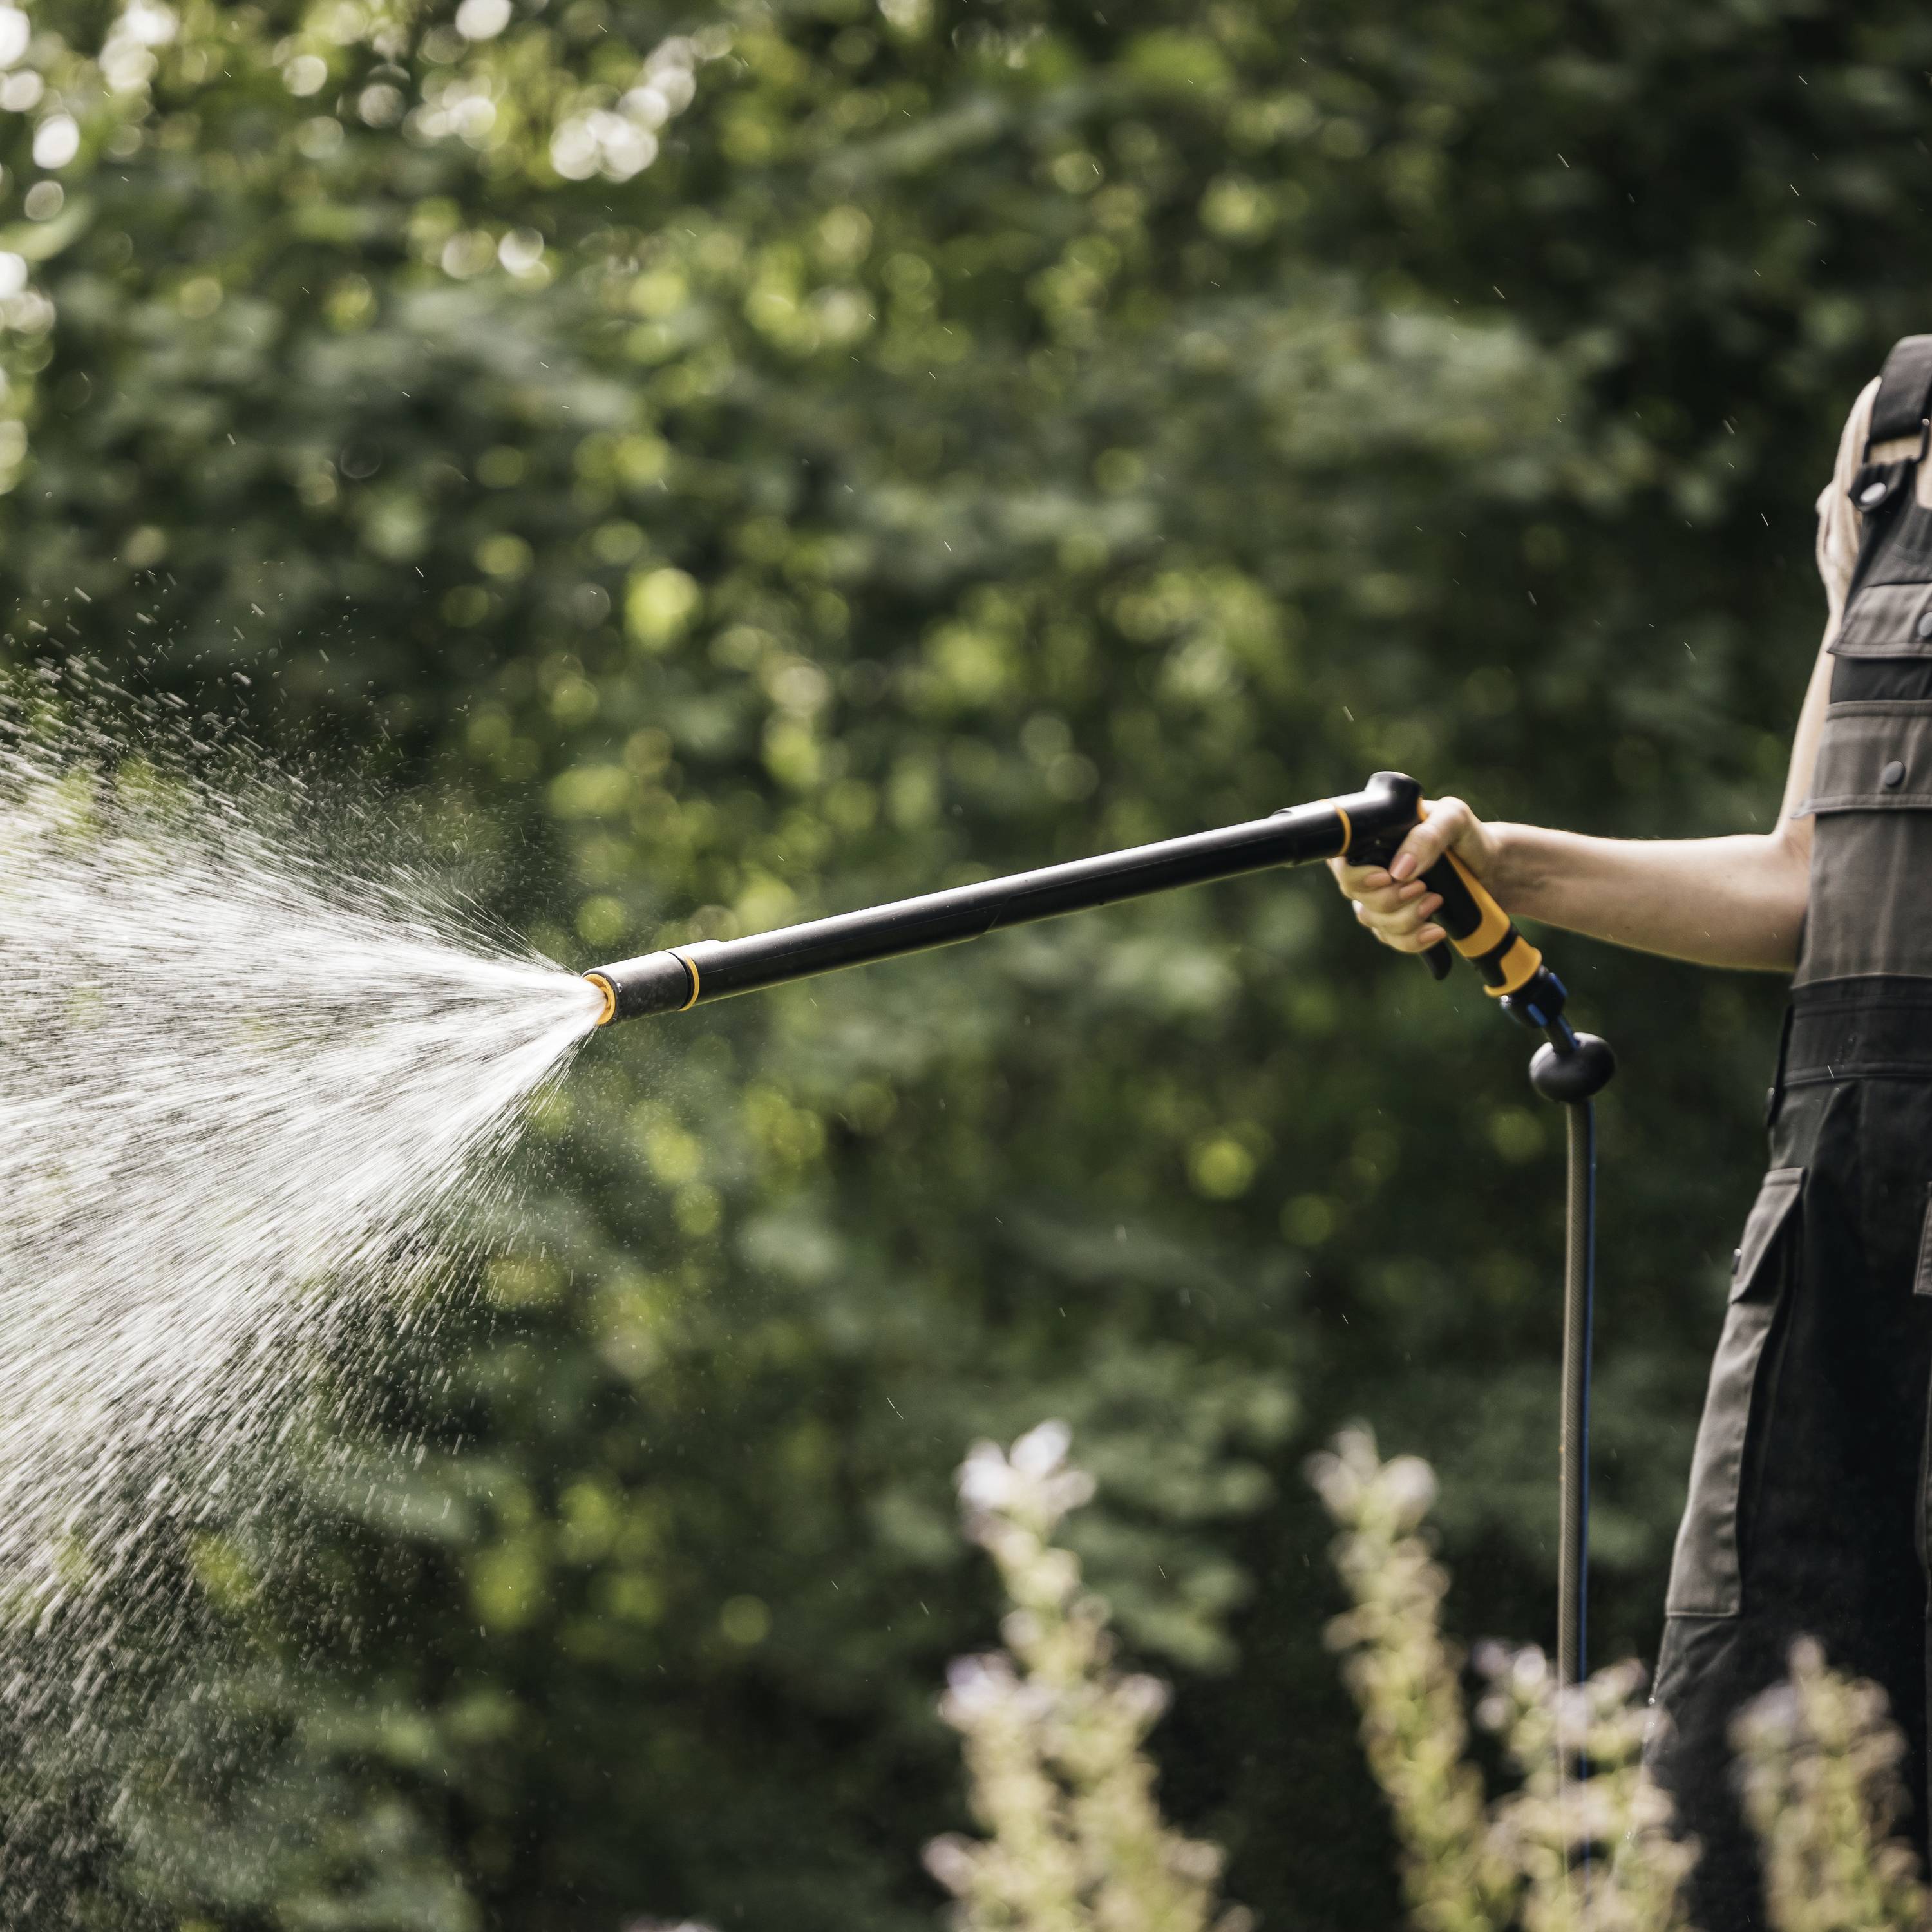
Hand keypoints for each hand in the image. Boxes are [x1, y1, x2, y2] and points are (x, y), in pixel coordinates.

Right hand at [1327, 796, 1499, 954]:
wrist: (1495, 870)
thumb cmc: (1470, 837)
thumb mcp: (1455, 819)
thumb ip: (1427, 836)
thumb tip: (1398, 870)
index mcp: (1374, 839)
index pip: (1340, 860)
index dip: (1355, 875)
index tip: (1385, 876)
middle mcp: (1372, 869)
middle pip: (1355, 895)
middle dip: (1389, 898)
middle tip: (1422, 888)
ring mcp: (1383, 898)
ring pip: (1372, 920)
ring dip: (1405, 918)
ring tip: (1436, 902)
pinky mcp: (1399, 922)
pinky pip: (1391, 940)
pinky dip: (1413, 940)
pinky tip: (1436, 930)